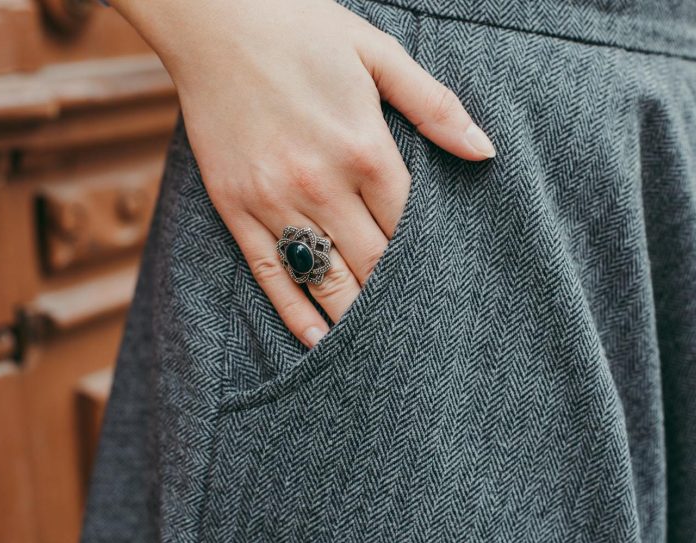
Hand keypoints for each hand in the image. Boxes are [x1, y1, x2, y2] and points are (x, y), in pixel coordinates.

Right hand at [110, 0, 495, 348]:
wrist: (211, 17)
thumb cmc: (301, 30)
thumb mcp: (378, 53)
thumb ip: (434, 106)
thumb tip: (484, 151)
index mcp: (366, 148)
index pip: (410, 229)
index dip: (430, 266)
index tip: (448, 295)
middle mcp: (321, 183)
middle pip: (374, 265)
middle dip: (400, 303)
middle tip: (426, 341)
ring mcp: (273, 199)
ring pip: (326, 278)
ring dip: (356, 320)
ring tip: (382, 355)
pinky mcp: (234, 206)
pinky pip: (270, 272)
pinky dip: (295, 312)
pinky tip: (318, 340)